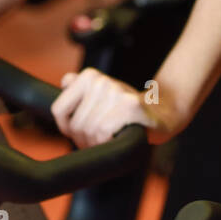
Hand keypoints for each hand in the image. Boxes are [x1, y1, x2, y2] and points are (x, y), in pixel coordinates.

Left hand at [51, 68, 171, 148]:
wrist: (162, 114)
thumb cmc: (127, 110)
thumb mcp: (101, 97)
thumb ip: (80, 89)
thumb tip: (65, 81)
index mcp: (90, 76)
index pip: (58, 110)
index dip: (67, 127)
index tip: (83, 128)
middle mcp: (102, 81)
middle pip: (75, 124)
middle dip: (85, 138)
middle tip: (102, 136)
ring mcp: (116, 92)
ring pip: (89, 130)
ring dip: (98, 142)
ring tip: (111, 138)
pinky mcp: (130, 106)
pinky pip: (104, 132)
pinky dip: (109, 141)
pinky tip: (119, 137)